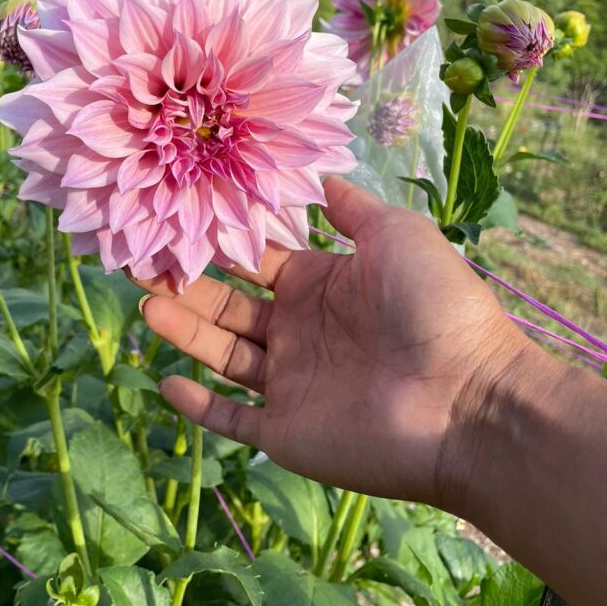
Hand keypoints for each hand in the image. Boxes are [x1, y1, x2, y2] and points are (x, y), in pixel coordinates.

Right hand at [134, 177, 530, 508]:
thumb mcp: (397, 234)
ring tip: (144, 300)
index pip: (255, 259)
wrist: (468, 398)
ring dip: (183, 329)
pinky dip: (198, 405)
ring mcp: (291, 383)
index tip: (175, 216)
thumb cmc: (435, 306)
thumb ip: (352, 208)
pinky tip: (168, 379)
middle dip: (186, 280)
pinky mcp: (287, 431)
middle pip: (228, 303)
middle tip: (139, 258)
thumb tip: (319, 174)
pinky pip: (232, 419)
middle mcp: (299, 330)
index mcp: (321, 283)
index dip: (218, 240)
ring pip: (222, 354)